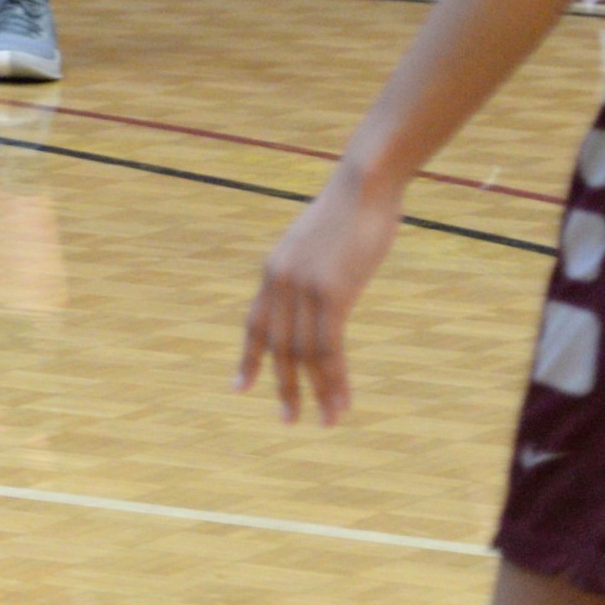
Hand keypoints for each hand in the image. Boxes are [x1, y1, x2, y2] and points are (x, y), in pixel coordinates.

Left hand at [239, 165, 403, 425]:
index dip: (249, 358)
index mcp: (274, 270)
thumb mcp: (319, 243)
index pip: (254, 323)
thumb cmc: (350, 209)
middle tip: (289, 420)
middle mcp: (280, 282)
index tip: (240, 387)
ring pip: (305, 355)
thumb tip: (319, 292)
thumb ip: (312, 270)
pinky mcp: (331, 293)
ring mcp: (303, 288)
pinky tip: (343, 402)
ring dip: (317, 392)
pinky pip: (329, 349)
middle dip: (284, 386)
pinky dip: (335, 380)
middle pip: (278, 347)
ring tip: (327, 421)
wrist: (363, 183)